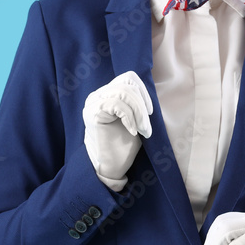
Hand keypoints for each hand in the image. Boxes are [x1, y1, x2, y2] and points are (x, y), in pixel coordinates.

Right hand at [82, 70, 153, 191]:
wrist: (113, 167)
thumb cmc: (124, 143)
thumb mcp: (135, 117)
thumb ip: (137, 101)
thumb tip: (152, 87)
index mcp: (107, 94)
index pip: (128, 77)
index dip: (143, 91)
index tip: (150, 112)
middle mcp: (97, 96)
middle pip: (127, 84)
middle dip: (142, 105)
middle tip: (146, 127)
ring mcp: (93, 103)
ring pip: (123, 92)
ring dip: (138, 113)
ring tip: (143, 130)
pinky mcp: (93, 113)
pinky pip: (116, 104)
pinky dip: (130, 118)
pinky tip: (132, 132)